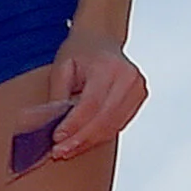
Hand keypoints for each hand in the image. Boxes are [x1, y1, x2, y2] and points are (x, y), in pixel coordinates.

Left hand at [44, 27, 146, 159]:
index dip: (74, 125)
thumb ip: (58, 96)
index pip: (91, 104)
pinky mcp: (140, 98)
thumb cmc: (79, 51)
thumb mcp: (61, 68)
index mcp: (109, 68)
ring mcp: (138, 89)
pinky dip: (99, 135)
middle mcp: (129, 79)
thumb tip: (51, 125)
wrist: (100, 38)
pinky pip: (118, 123)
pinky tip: (82, 142)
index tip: (57, 138)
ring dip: (89, 142)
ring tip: (67, 151)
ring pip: (112, 126)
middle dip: (80, 139)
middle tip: (60, 152)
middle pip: (104, 119)